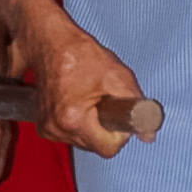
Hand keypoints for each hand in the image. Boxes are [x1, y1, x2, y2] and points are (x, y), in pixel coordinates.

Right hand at [29, 12, 149, 157]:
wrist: (51, 42)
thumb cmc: (80, 54)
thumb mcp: (118, 77)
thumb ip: (138, 107)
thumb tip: (148, 133)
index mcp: (73, 119)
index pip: (108, 148)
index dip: (120, 133)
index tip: (118, 115)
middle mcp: (56, 128)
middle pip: (96, 146)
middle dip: (106, 128)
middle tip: (104, 101)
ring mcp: (47, 128)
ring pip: (84, 143)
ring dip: (92, 127)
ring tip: (88, 99)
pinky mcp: (43, 126)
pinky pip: (71, 136)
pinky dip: (79, 124)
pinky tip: (78, 104)